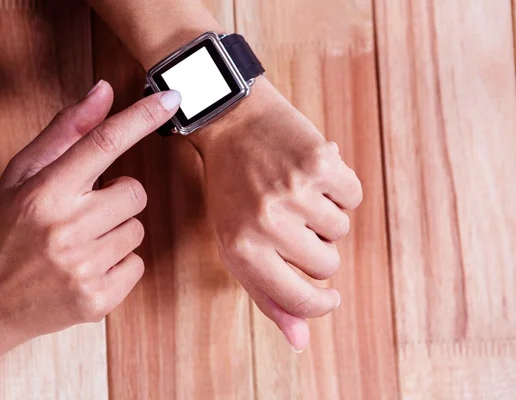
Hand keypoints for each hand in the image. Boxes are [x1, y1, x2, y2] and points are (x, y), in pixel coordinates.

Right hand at [0, 82, 180, 342]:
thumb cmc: (2, 234)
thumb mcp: (20, 177)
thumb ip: (64, 132)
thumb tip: (105, 92)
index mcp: (45, 192)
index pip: (104, 143)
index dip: (142, 117)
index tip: (171, 98)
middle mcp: (67, 229)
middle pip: (136, 193)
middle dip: (118, 196)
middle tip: (86, 209)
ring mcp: (84, 268)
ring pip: (138, 230)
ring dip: (116, 231)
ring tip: (81, 242)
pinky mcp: (98, 299)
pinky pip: (137, 265)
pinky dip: (118, 263)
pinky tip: (87, 266)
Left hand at [190, 78, 362, 351]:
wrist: (232, 123)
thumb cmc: (233, 191)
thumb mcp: (236, 245)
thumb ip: (269, 296)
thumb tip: (302, 342)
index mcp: (242, 249)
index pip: (299, 301)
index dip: (320, 304)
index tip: (328, 298)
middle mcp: (268, 223)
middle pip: (328, 264)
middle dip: (316, 247)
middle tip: (291, 219)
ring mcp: (296, 191)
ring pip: (342, 229)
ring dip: (325, 215)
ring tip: (296, 193)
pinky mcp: (319, 163)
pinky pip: (353, 196)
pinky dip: (338, 189)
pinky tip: (311, 175)